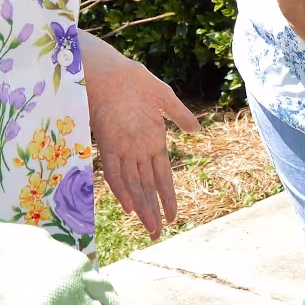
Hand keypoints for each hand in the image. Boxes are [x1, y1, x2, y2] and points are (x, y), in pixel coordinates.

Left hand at [83, 40, 199, 238]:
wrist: (108, 69)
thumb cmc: (134, 81)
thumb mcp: (163, 97)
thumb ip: (179, 114)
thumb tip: (197, 131)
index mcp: (152, 141)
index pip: (162, 176)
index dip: (167, 196)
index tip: (173, 216)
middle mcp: (137, 150)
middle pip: (147, 187)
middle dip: (152, 211)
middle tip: (157, 235)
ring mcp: (122, 148)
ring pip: (132, 184)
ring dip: (140, 207)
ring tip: (147, 228)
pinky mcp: (107, 143)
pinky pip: (113, 171)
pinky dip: (121, 189)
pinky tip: (128, 205)